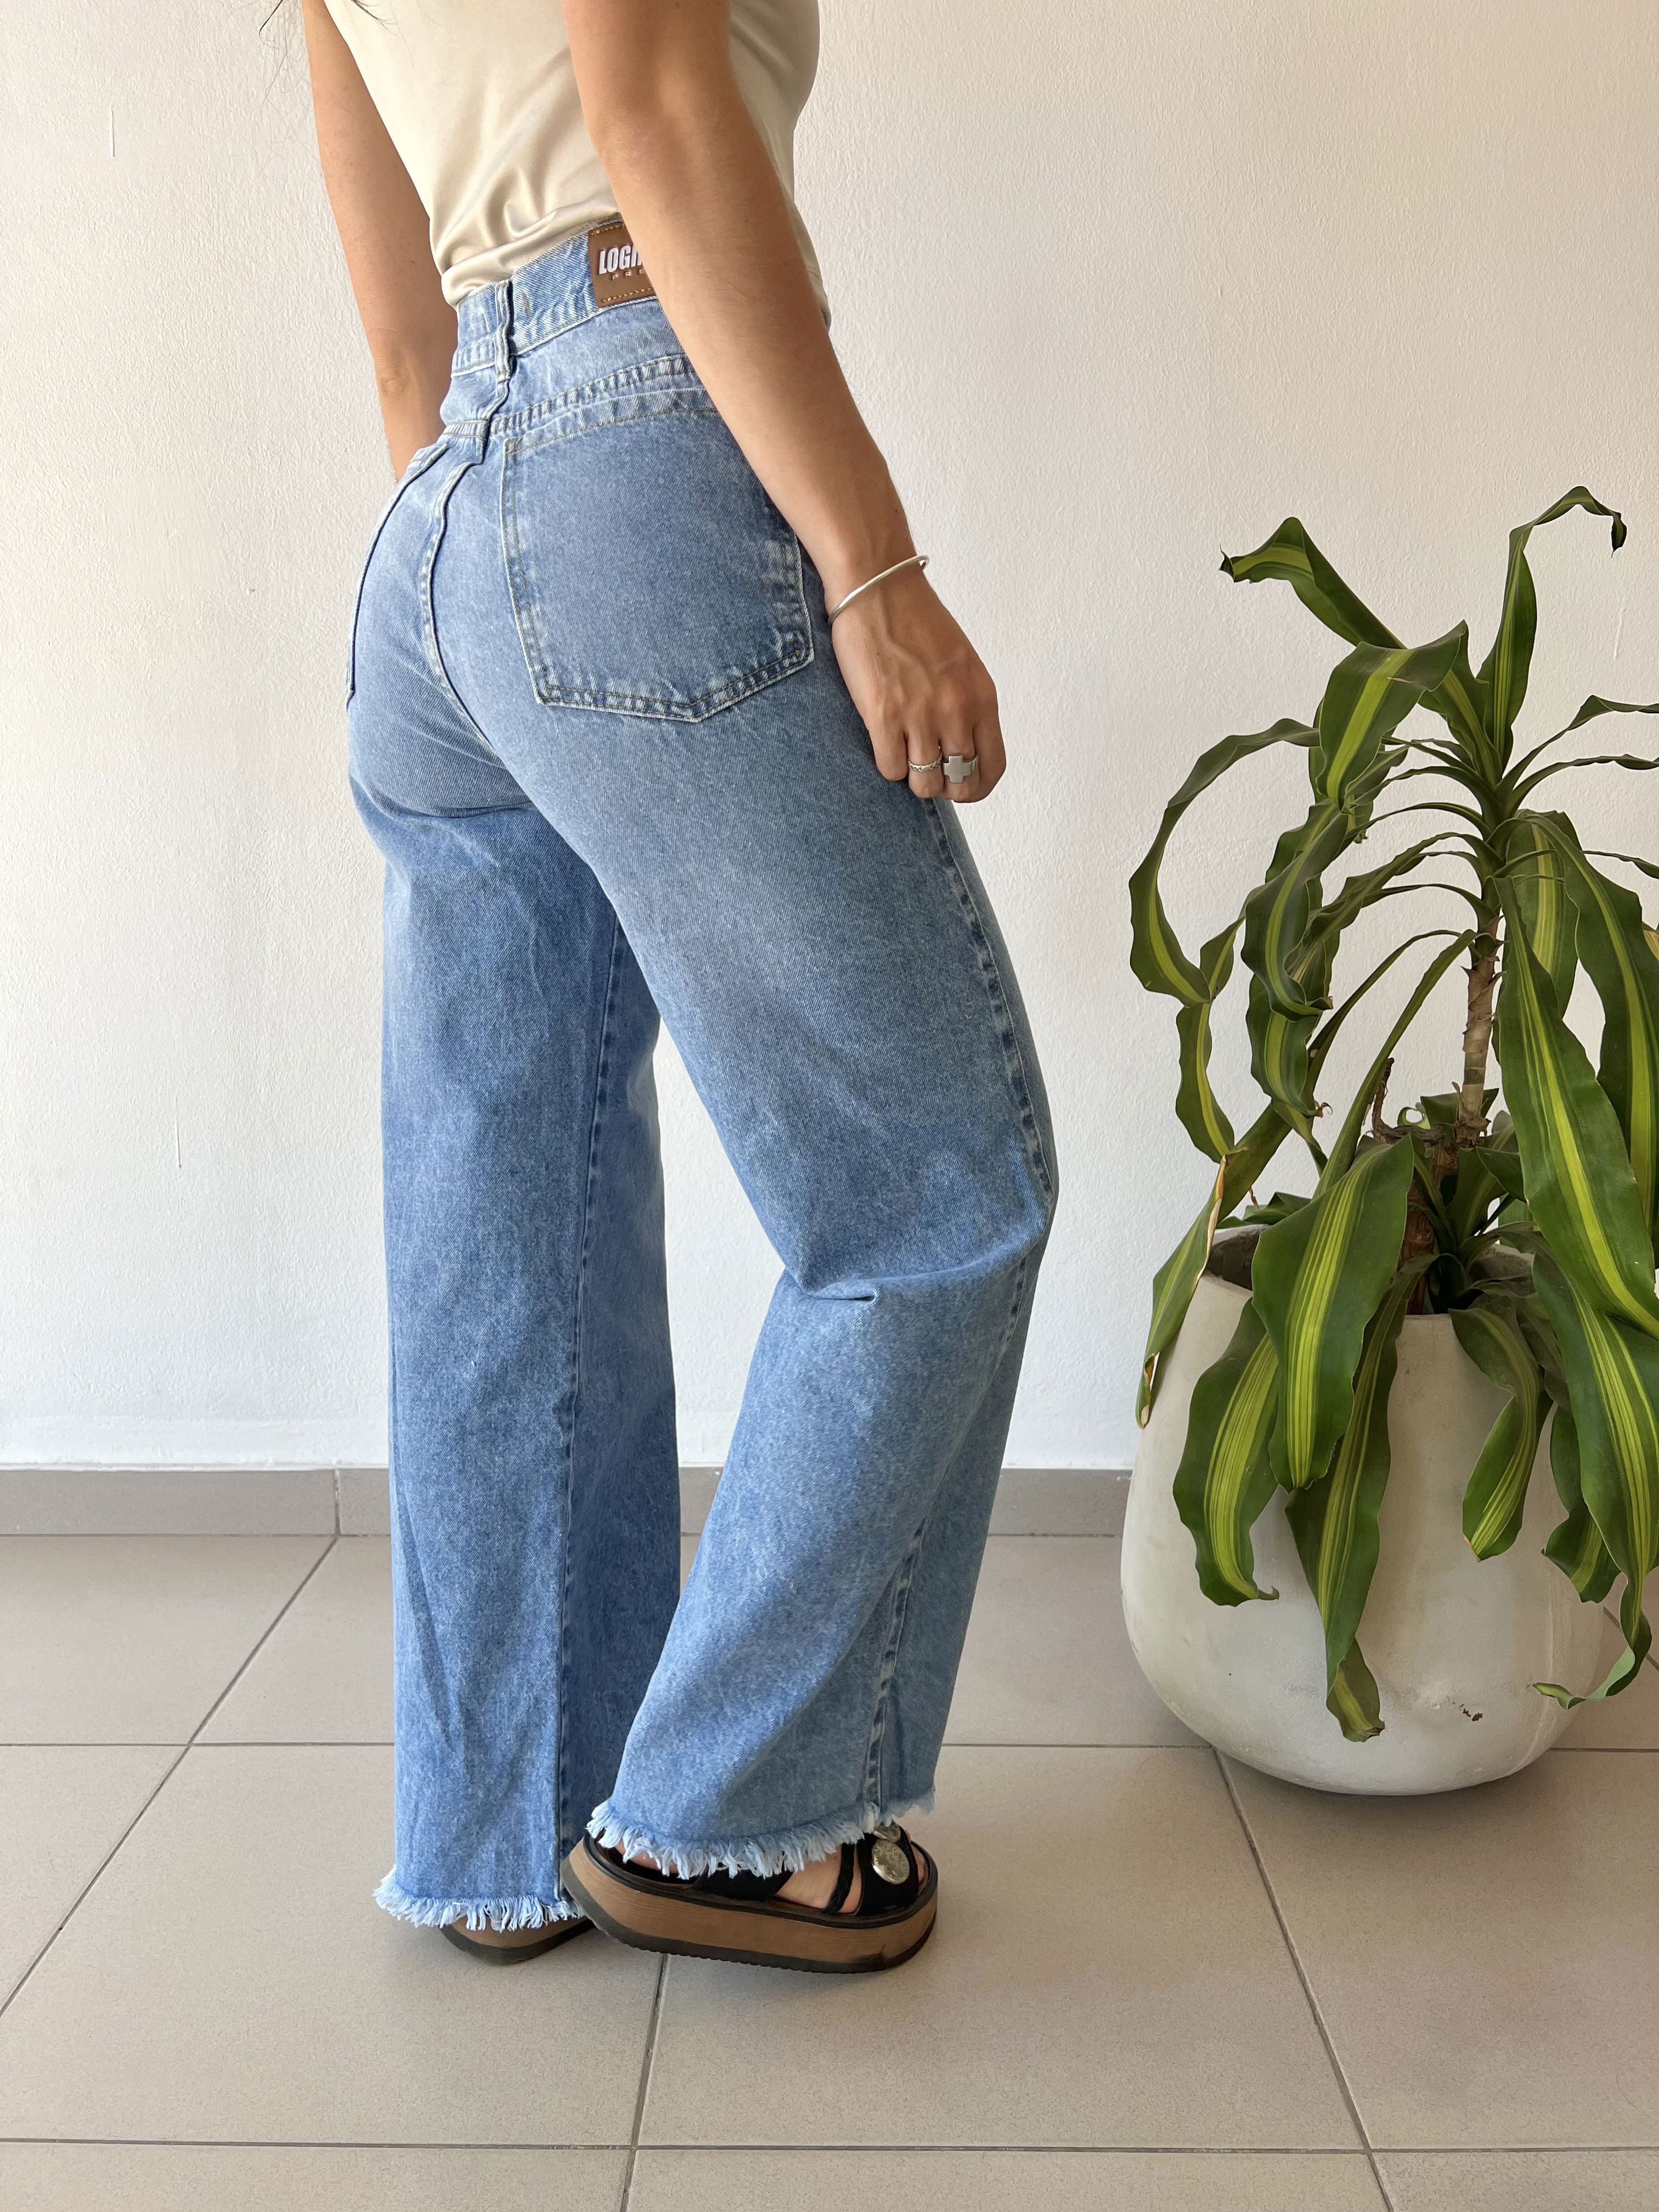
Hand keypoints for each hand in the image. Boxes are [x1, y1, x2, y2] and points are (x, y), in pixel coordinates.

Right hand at [828, 568, 1005, 803]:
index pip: (992, 766)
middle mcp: (957, 711)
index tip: (959, 784)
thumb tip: (958, 746)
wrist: (878, 587)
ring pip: (924, 784)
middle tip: (926, 772)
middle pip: (959, 782)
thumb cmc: (916, 620)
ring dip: (912, 777)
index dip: (976, 786)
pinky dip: (888, 764)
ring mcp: (921, 715)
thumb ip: (967, 703)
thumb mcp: (961, 663)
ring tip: (902, 753)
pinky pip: (891, 770)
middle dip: (943, 786)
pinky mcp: (883, 717)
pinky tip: (883, 740)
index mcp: (982, 697)